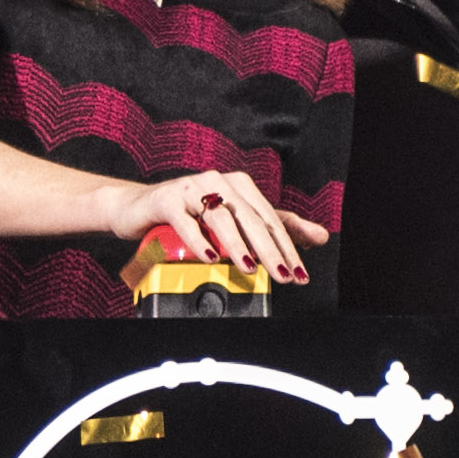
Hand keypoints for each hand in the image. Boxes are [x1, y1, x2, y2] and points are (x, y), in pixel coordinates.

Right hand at [106, 165, 325, 281]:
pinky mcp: (167, 199)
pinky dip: (198, 241)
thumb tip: (320, 236)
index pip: (270, 218)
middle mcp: (218, 181)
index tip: (299, 274)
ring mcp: (191, 188)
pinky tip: (210, 257)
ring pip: (221, 218)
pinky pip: (185, 221)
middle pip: (250, 218)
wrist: (138, 208)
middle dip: (270, 250)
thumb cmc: (190, 215)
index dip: (287, 247)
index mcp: (239, 185)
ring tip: (250, 268)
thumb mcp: (235, 220)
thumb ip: (276, 227)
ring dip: (237, 245)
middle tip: (284, 276)